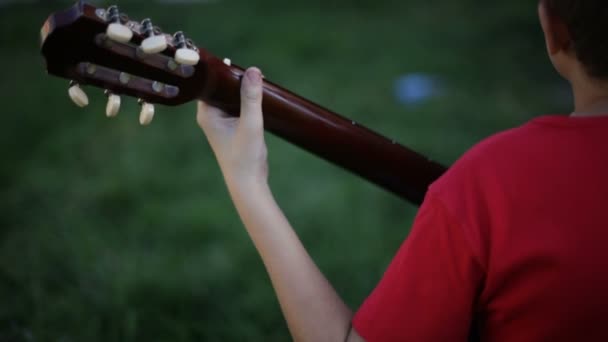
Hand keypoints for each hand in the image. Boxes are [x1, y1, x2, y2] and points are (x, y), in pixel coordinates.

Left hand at [197, 67, 267, 185]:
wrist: (248, 182)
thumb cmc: (245, 157)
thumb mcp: (251, 124)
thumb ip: (251, 97)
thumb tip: (253, 70)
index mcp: (206, 113)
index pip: (208, 83)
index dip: (220, 71)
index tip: (233, 60)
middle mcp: (210, 116)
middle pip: (219, 87)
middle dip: (235, 78)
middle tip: (250, 69)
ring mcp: (220, 121)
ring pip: (229, 96)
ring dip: (241, 88)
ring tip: (257, 78)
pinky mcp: (231, 126)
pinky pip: (236, 105)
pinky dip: (245, 99)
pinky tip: (257, 93)